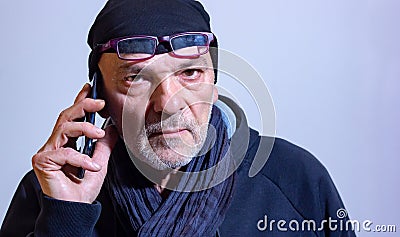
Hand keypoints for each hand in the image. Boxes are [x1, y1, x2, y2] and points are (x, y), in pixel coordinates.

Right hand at [32, 84, 117, 203]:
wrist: (76, 208)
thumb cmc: (83, 188)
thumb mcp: (101, 161)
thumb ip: (104, 145)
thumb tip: (111, 127)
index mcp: (69, 142)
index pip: (74, 117)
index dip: (80, 101)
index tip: (89, 88)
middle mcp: (56, 144)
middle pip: (66, 117)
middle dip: (83, 106)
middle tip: (100, 103)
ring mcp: (48, 152)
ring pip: (64, 128)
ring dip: (84, 128)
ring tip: (98, 134)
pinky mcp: (43, 162)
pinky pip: (64, 153)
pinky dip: (81, 158)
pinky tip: (92, 166)